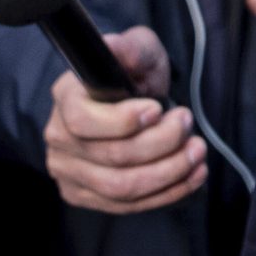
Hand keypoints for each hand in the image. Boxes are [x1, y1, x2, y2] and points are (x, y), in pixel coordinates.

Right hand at [42, 27, 206, 214]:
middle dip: (161, 144)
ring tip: (197, 152)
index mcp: (65, 97)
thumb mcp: (138, 51)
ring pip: (121, 187)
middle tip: (188, 124)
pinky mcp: (84, 196)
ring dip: (169, 172)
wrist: (134, 104)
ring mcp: (68, 171)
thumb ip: (131, 49)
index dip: (123, 121)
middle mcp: (59, 137)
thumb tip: (119, 49)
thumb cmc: (133, 76)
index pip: (82, 120)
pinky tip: (193, 175)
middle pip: (112, 156)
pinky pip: (127, 206)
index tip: (157, 110)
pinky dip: (167, 193)